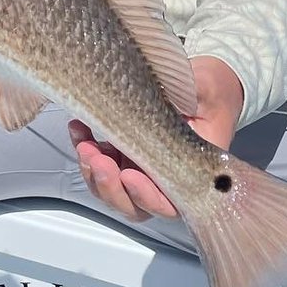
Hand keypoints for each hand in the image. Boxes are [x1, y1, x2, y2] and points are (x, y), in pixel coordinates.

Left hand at [70, 56, 243, 221]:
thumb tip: (177, 98)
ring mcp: (140, 168)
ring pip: (111, 189)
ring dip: (93, 172)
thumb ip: (195, 96)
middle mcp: (163, 177)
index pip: (169, 202)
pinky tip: (79, 129)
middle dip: (111, 188)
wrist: (197, 82)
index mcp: (192, 170)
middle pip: (134, 205)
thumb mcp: (207, 88)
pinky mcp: (121, 155)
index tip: (129, 174)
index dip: (147, 196)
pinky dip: (85, 150)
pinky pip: (97, 165)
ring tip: (84, 144)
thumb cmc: (207, 88)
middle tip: (97, 160)